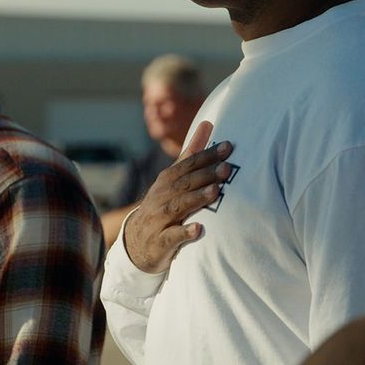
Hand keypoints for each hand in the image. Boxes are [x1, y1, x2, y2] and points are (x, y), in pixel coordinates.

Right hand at [122, 121, 231, 273]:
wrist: (136, 241)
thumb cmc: (163, 204)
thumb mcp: (174, 178)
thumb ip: (191, 152)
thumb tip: (207, 123)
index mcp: (167, 180)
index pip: (188, 164)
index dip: (207, 156)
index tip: (228, 148)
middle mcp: (162, 196)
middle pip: (185, 183)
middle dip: (205, 175)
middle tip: (227, 168)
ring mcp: (159, 218)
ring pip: (178, 206)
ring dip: (197, 199)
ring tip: (215, 192)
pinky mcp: (160, 241)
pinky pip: (171, 237)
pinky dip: (184, 232)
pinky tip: (199, 229)